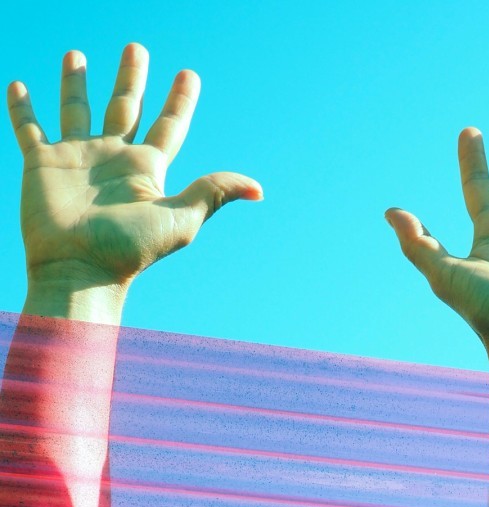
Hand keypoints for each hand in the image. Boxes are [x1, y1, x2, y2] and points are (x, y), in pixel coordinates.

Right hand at [7, 44, 261, 303]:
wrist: (79, 271)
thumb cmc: (130, 251)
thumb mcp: (180, 219)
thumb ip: (213, 193)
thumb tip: (259, 189)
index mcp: (146, 170)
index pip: (168, 126)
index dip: (180, 101)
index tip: (189, 75)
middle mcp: (112, 160)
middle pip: (124, 106)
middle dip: (131, 77)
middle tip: (136, 48)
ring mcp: (76, 160)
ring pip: (76, 109)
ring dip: (75, 83)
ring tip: (76, 54)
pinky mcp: (42, 165)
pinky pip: (29, 129)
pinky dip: (22, 108)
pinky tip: (17, 86)